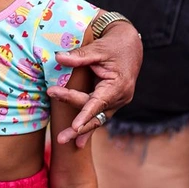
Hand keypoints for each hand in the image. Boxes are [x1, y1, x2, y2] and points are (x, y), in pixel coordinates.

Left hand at [46, 21, 143, 147]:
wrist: (130, 45)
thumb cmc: (114, 44)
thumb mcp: (97, 48)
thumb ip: (79, 55)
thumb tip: (58, 57)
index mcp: (118, 85)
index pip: (99, 102)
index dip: (85, 114)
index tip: (74, 126)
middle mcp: (120, 97)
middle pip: (96, 115)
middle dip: (78, 127)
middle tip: (60, 137)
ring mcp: (118, 102)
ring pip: (98, 119)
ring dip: (82, 131)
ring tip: (64, 141)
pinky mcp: (112, 102)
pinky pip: (99, 116)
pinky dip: (88, 126)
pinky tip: (78, 143)